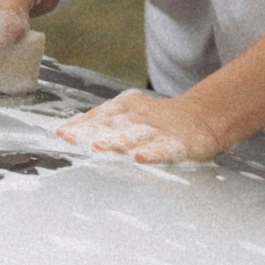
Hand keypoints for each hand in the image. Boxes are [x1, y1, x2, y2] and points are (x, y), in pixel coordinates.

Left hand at [55, 90, 224, 163]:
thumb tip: (64, 131)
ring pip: (133, 136)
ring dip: (115, 141)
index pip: (98, 116)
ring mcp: (157, 130)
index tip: (61, 133)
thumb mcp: (129, 114)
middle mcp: (138, 116)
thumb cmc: (158, 121)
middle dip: (90, 132)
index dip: (79, 125)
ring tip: (98, 146)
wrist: (203, 117)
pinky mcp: (176, 144)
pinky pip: (162, 149)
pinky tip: (140, 157)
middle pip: (111, 125)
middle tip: (71, 139)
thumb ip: (100, 123)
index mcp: (125, 107)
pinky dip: (152, 153)